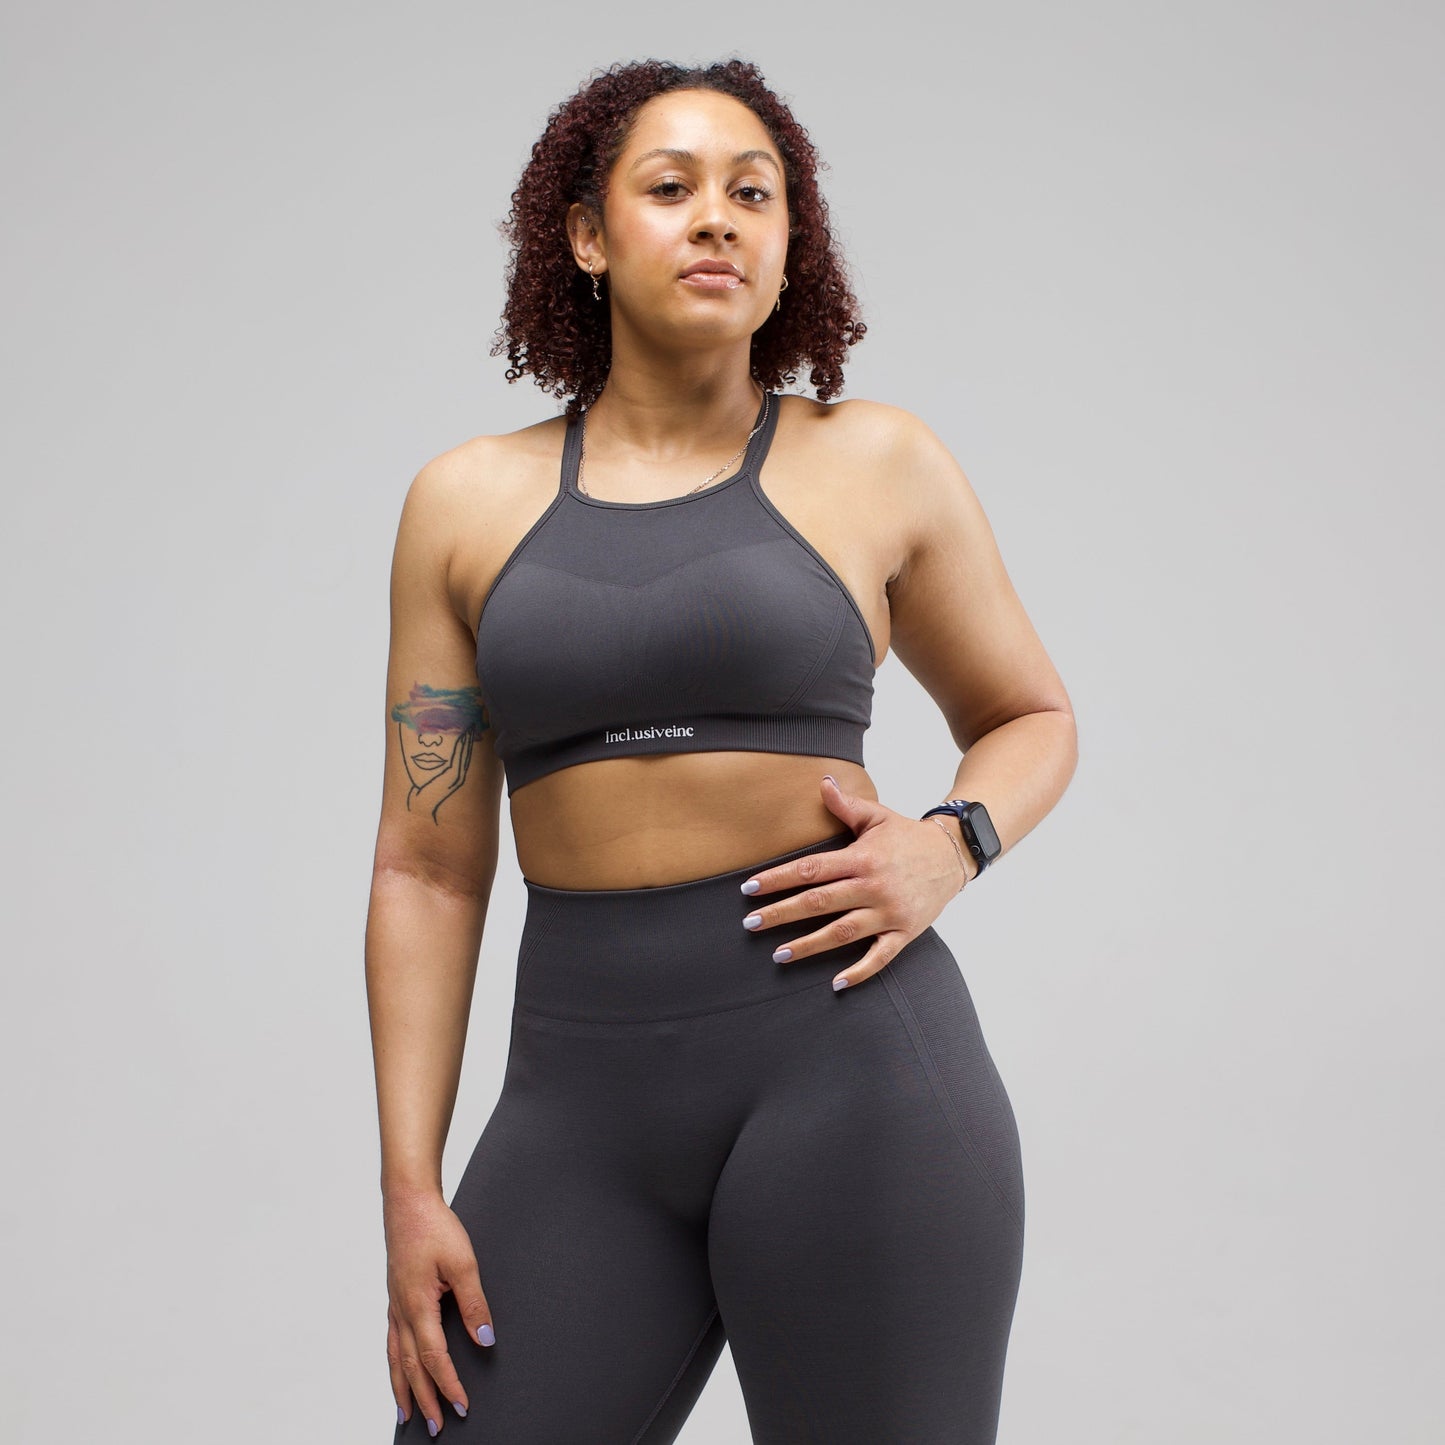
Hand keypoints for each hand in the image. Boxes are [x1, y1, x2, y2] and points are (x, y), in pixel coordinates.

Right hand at [384, 1189, 495, 1434]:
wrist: (407, 1201)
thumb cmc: (434, 1226)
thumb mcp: (463, 1262)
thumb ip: (474, 1303)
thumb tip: (485, 1339)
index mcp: (418, 1306)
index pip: (434, 1358)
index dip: (448, 1385)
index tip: (462, 1406)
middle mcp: (401, 1311)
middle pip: (411, 1366)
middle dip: (424, 1399)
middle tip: (435, 1427)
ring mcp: (394, 1305)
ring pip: (395, 1358)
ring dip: (402, 1388)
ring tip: (406, 1414)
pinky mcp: (394, 1296)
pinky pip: (391, 1340)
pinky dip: (393, 1364)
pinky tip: (398, 1370)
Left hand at [740, 774, 969, 989]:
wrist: (954, 854)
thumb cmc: (908, 835)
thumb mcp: (877, 815)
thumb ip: (846, 805)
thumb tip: (822, 782)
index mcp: (861, 858)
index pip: (811, 869)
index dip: (778, 879)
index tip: (749, 888)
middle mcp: (873, 886)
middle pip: (820, 902)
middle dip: (782, 913)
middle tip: (750, 924)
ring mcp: (889, 912)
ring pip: (843, 933)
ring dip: (809, 945)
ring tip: (778, 955)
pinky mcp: (905, 932)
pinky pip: (880, 957)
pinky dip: (859, 972)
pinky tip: (836, 983)